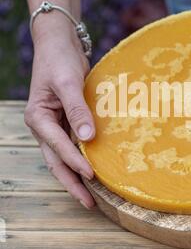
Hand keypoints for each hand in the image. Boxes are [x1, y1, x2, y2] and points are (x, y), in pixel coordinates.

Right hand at [25, 18, 95, 208]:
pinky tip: (94, 169)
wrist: (59, 45)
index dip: (75, 162)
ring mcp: (54, 126)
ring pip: (63, 158)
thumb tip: (88, 139)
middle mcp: (44, 127)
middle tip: (89, 203)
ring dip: (76, 176)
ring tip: (92, 196)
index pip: (58, 146)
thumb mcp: (67, 82)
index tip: (92, 176)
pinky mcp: (66, 122)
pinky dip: (81, 159)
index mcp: (38, 118)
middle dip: (72, 183)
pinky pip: (72, 146)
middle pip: (56, 161)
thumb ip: (77, 110)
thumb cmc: (59, 60)